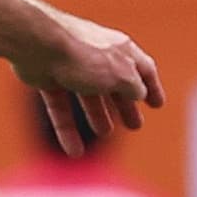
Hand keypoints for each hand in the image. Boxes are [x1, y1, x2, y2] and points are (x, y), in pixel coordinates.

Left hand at [15, 12, 162, 148]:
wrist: (39, 45)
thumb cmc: (84, 56)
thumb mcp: (121, 75)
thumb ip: (134, 87)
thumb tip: (138, 94)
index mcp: (120, 49)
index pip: (142, 69)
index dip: (151, 87)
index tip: (157, 105)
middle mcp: (96, 56)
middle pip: (114, 84)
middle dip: (125, 105)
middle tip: (135, 125)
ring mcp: (70, 67)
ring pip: (87, 96)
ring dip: (97, 116)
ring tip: (104, 132)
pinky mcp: (47, 79)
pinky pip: (60, 108)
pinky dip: (67, 130)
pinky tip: (74, 152)